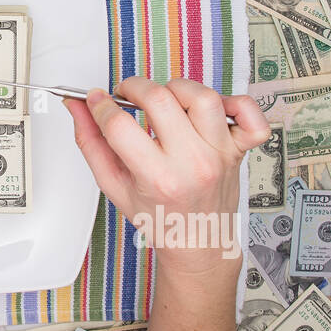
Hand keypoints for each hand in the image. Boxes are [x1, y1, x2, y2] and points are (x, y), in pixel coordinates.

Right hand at [64, 77, 269, 277]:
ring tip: (166, 100)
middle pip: (160, 99)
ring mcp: (219, 154)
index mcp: (158, 178)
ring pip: (202, 96)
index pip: (119, 124)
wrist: (198, 242)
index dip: (100, 105)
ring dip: (177, 88)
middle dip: (134, 88)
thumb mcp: (114, 185)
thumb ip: (91, 143)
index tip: (97, 101)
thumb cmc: (160, 218)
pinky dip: (236, 103)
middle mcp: (193, 163)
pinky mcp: (239, 149)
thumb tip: (79, 107)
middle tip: (127, 96)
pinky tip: (213, 109)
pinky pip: (251, 115)